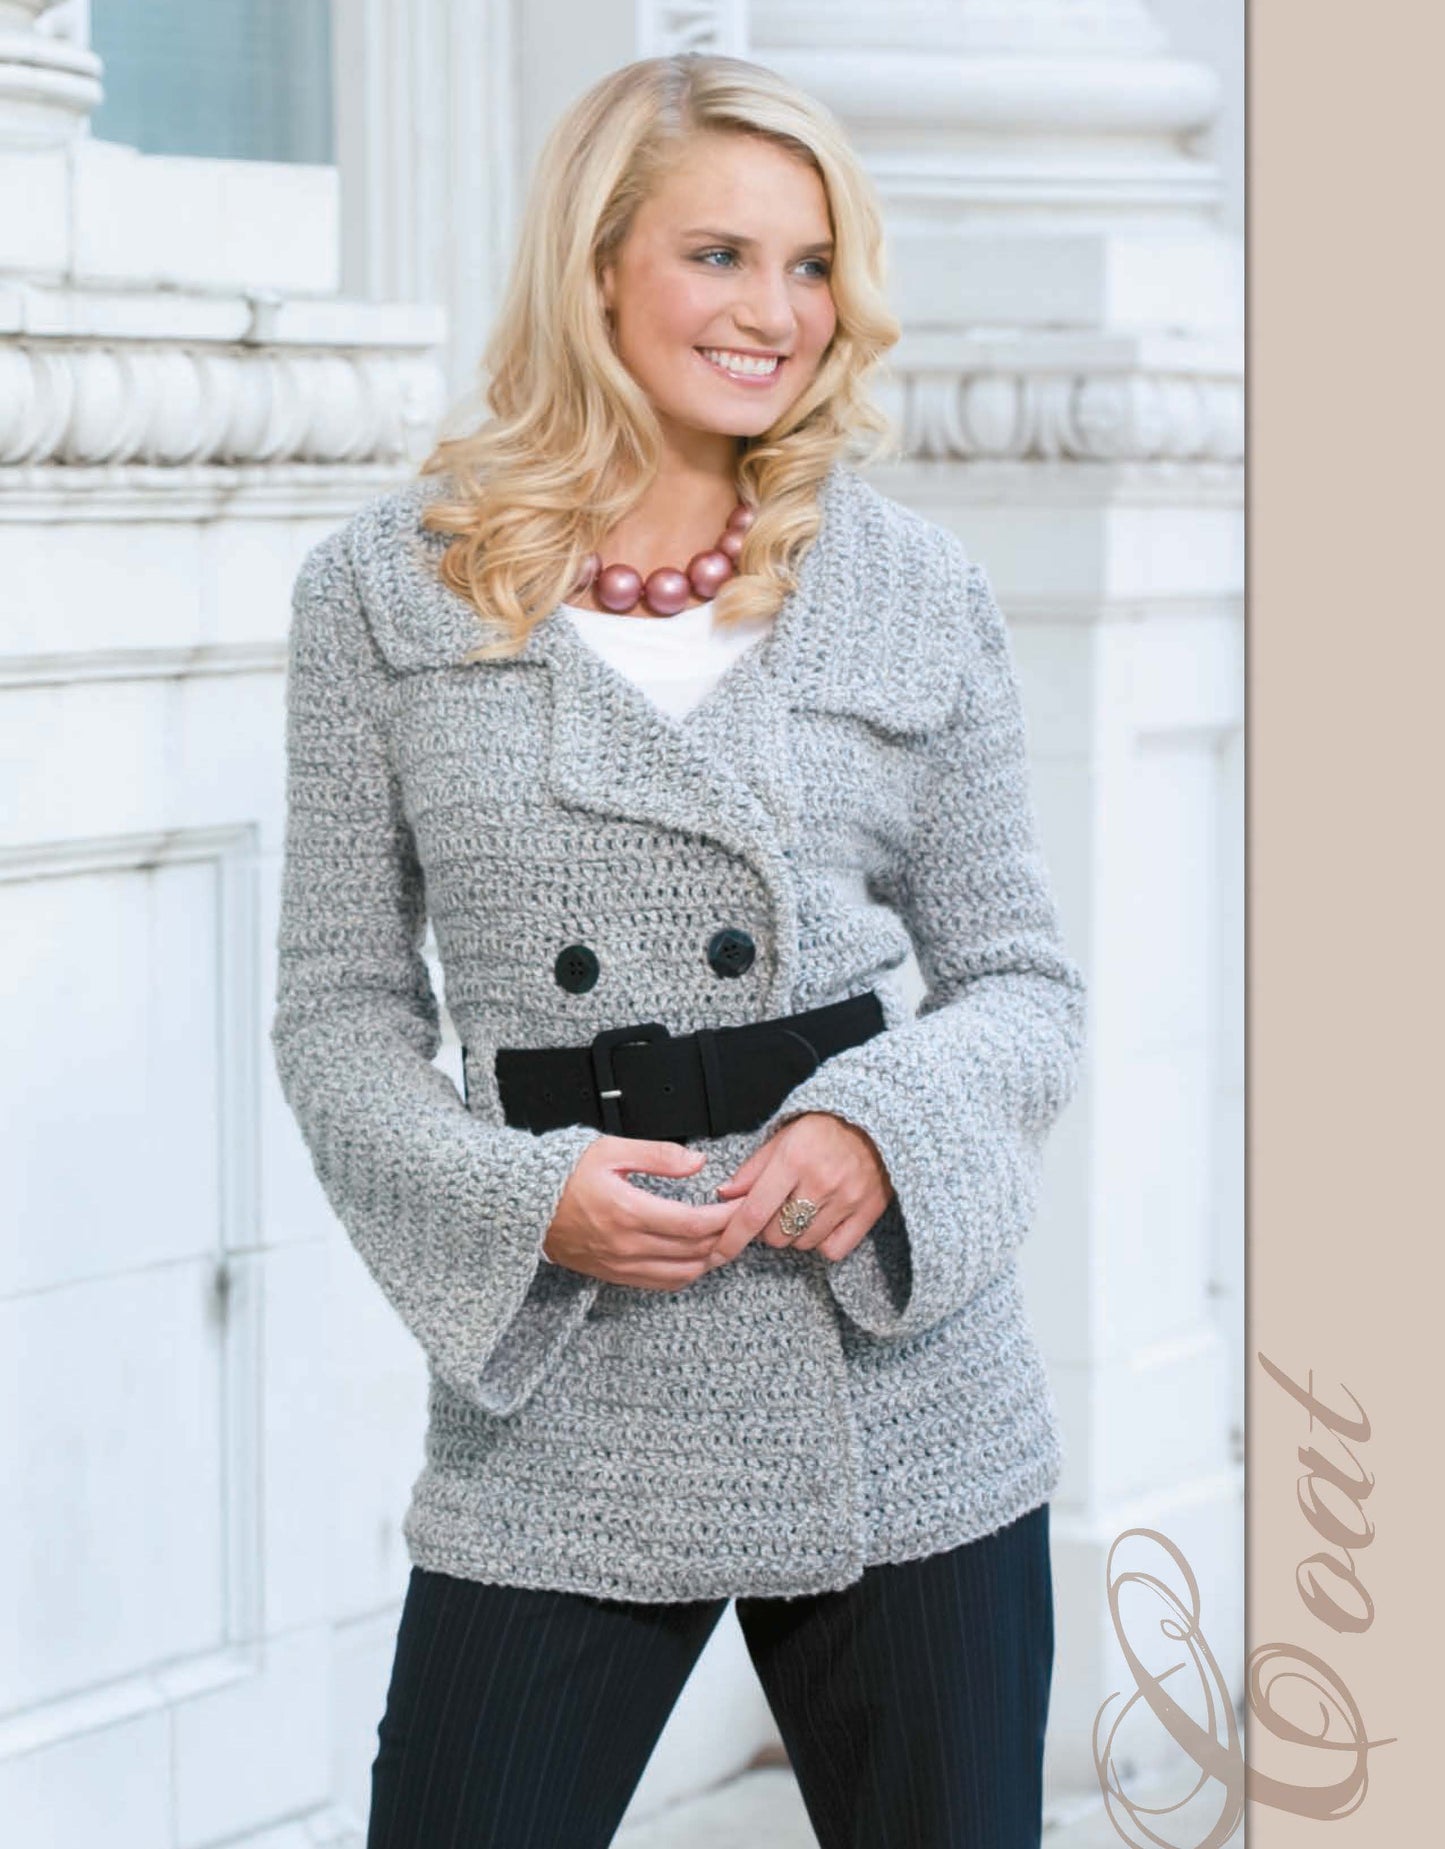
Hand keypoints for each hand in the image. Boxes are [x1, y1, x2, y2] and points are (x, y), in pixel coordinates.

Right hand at [543, 1137, 734, 1290]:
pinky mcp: (612, 1275)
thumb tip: (697, 1162)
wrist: (523, 1205)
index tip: (740, 1204)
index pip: (693, 1224)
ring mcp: (619, 1265)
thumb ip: (658, 1155)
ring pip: (682, 1274)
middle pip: (693, 1251)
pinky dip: (685, 1273)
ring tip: (723, 1238)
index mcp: (627, 1211)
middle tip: (741, 1220)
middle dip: (725, 1236)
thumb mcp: (610, 1149)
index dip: (725, 1217)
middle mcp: (625, 1245)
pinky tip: (694, 1257)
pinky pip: (660, 1284)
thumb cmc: (564, 1173)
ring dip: (709, 1258)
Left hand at [708, 1112, 893, 1268]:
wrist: (877, 1120)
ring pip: (803, 1243)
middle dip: (768, 1229)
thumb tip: (724, 1194)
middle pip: (776, 1234)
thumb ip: (753, 1169)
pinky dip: (823, 1243)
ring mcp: (846, 1199)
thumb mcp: (783, 1137)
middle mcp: (819, 1182)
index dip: (732, 1239)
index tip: (716, 1255)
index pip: (754, 1212)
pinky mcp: (868, 1211)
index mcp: (793, 1160)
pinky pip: (833, 1249)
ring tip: (802, 1210)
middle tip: (776, 1210)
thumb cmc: (824, 1127)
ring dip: (795, 1234)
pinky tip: (823, 1224)